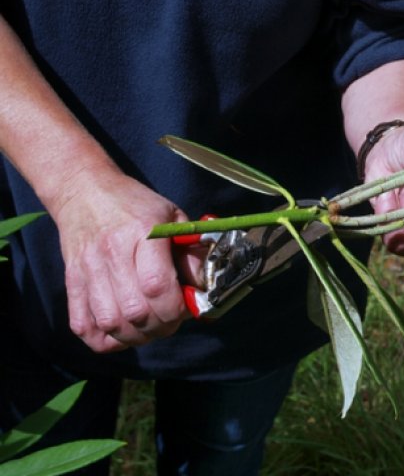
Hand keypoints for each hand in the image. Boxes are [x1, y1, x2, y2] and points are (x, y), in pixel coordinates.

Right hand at [51, 166, 200, 352]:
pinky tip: (123, 331)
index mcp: (142, 233)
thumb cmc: (135, 204)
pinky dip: (105, 339)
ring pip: (111, 323)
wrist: (84, 191)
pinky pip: (83, 326)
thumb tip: (203, 287)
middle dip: (162, 325)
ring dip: (137, 336)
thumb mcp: (172, 216)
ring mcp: (87, 271)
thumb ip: (191, 251)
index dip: (177, 308)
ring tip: (150, 326)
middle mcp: (111, 254)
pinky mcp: (71, 283)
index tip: (187, 307)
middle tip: (172, 319)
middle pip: (136, 312)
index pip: (157, 286)